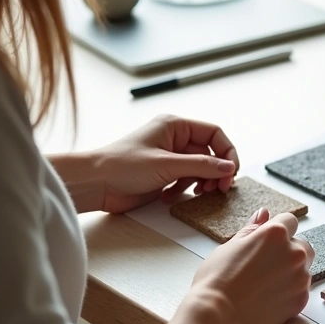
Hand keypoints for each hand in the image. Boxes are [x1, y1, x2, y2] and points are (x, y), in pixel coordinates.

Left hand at [66, 115, 240, 213]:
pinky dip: (184, 191)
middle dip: (215, 172)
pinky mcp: (164, 175)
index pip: (214, 133)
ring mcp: (169, 158)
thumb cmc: (121, 165)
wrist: (94, 184)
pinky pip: (186, 181)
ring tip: (197, 195)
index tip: (230, 172)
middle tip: (218, 190)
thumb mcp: (167, 165)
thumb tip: (229, 168)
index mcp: (175, 126)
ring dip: (201, 183)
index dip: (227, 152)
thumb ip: (201, 166)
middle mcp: (174, 139)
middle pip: (210, 153)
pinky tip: (171, 197)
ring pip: (200, 169)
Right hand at [141, 208, 313, 323]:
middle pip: (301, 245)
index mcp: (276, 234)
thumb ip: (252, 229)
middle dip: (288, 251)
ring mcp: (301, 277)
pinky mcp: (301, 299)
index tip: (266, 242)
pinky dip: (290, 290)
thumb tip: (263, 214)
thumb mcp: (230, 246)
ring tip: (264, 283)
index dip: (277, 230)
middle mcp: (294, 252)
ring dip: (291, 271)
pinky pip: (302, 289)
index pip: (290, 221)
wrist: (218, 316)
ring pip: (303, 267)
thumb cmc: (217, 279)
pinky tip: (269, 296)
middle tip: (264, 265)